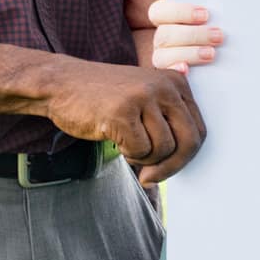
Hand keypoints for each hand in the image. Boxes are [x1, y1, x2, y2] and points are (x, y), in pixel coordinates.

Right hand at [42, 57, 205, 185]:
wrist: (61, 84)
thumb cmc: (104, 98)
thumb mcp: (145, 99)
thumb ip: (168, 120)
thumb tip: (185, 160)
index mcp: (176, 82)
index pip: (199, 129)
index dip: (186, 157)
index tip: (167, 168)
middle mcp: (164, 87)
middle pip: (189, 141)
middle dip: (172, 166)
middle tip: (151, 177)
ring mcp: (143, 97)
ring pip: (164, 149)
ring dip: (145, 159)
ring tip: (127, 146)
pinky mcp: (122, 112)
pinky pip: (141, 150)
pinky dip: (129, 154)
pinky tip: (115, 140)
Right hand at [148, 0, 220, 72]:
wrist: (225, 60)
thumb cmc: (216, 32)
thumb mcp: (213, 21)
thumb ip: (212, 16)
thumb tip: (223, 7)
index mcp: (165, 20)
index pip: (159, 11)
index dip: (180, 12)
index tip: (205, 15)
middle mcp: (161, 39)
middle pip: (165, 35)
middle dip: (194, 35)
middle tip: (218, 36)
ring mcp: (163, 59)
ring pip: (162, 56)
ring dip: (189, 53)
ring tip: (211, 54)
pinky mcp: (170, 75)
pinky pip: (167, 75)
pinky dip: (175, 71)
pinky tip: (185, 69)